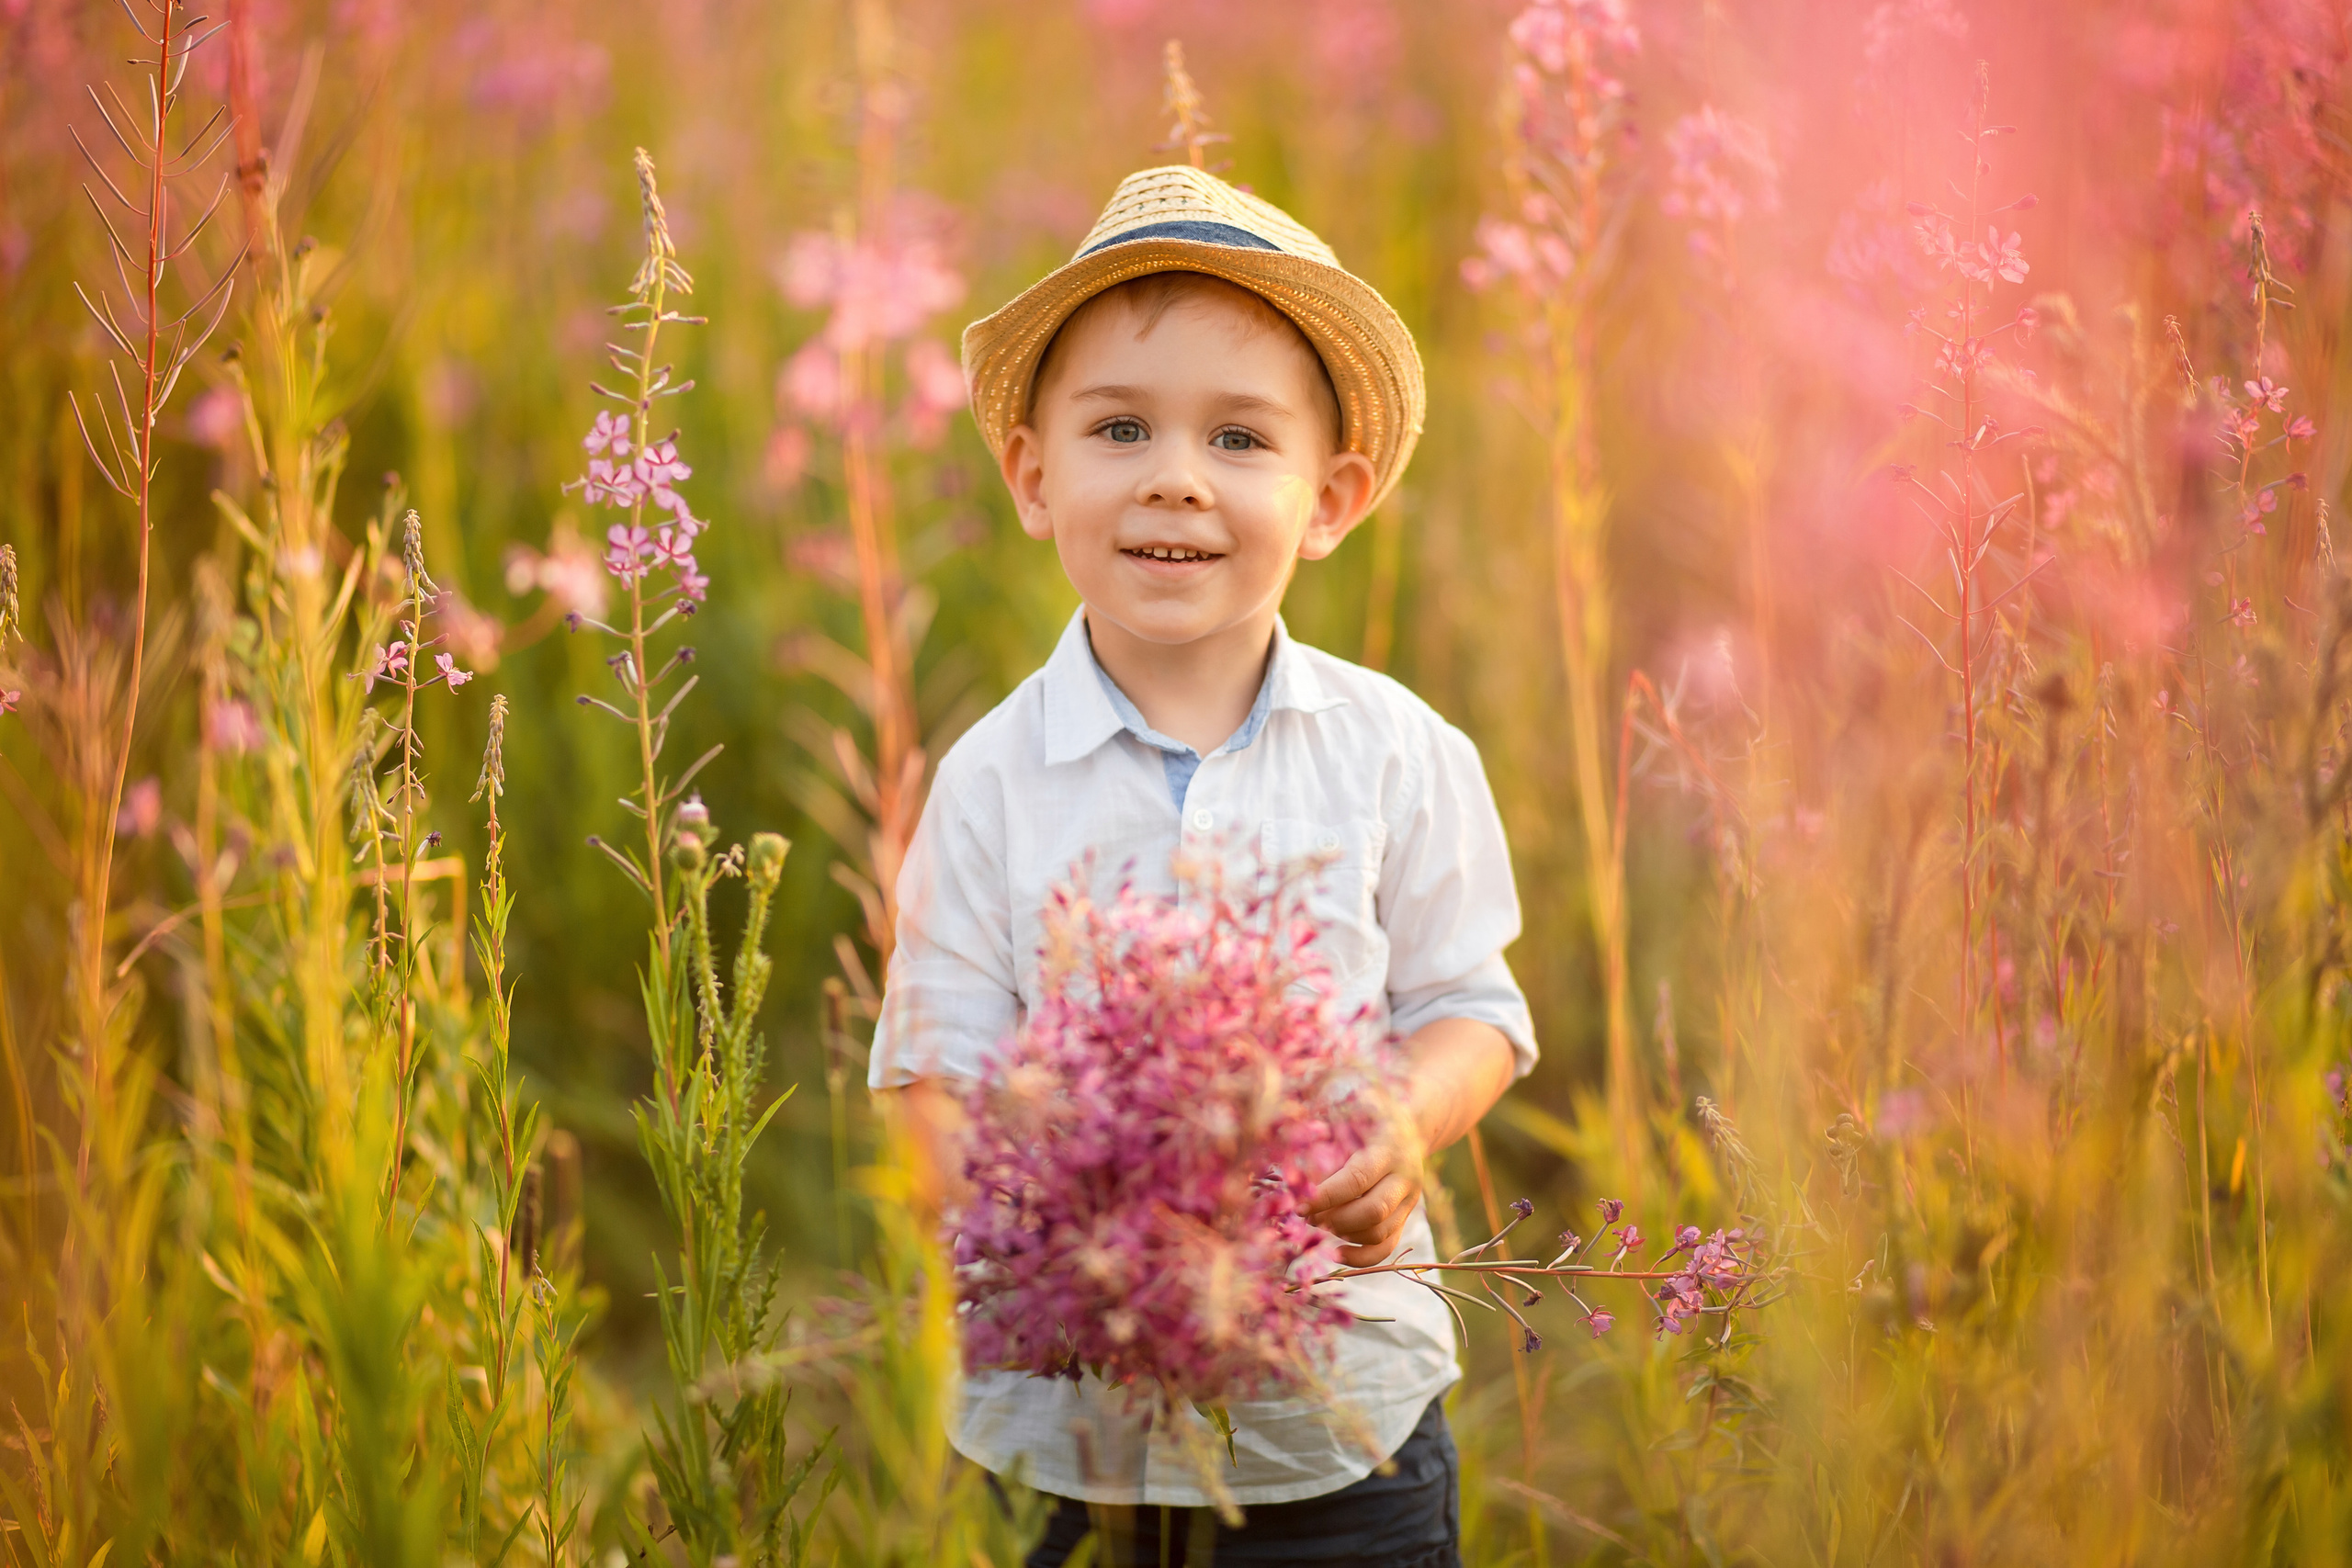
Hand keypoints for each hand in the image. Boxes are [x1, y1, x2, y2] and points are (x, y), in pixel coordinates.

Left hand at [1306, 1116, 1426, 1267]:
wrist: (1408, 1123)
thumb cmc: (1365, 1113)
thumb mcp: (1347, 1110)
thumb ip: (1320, 1132)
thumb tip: (1290, 1166)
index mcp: (1388, 1147)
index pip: (1356, 1179)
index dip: (1325, 1197)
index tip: (1297, 1205)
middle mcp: (1405, 1176)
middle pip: (1372, 1211)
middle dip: (1333, 1219)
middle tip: (1305, 1216)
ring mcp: (1409, 1200)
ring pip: (1379, 1232)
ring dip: (1343, 1234)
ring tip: (1317, 1222)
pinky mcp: (1405, 1217)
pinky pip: (1387, 1248)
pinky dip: (1361, 1258)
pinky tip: (1336, 1252)